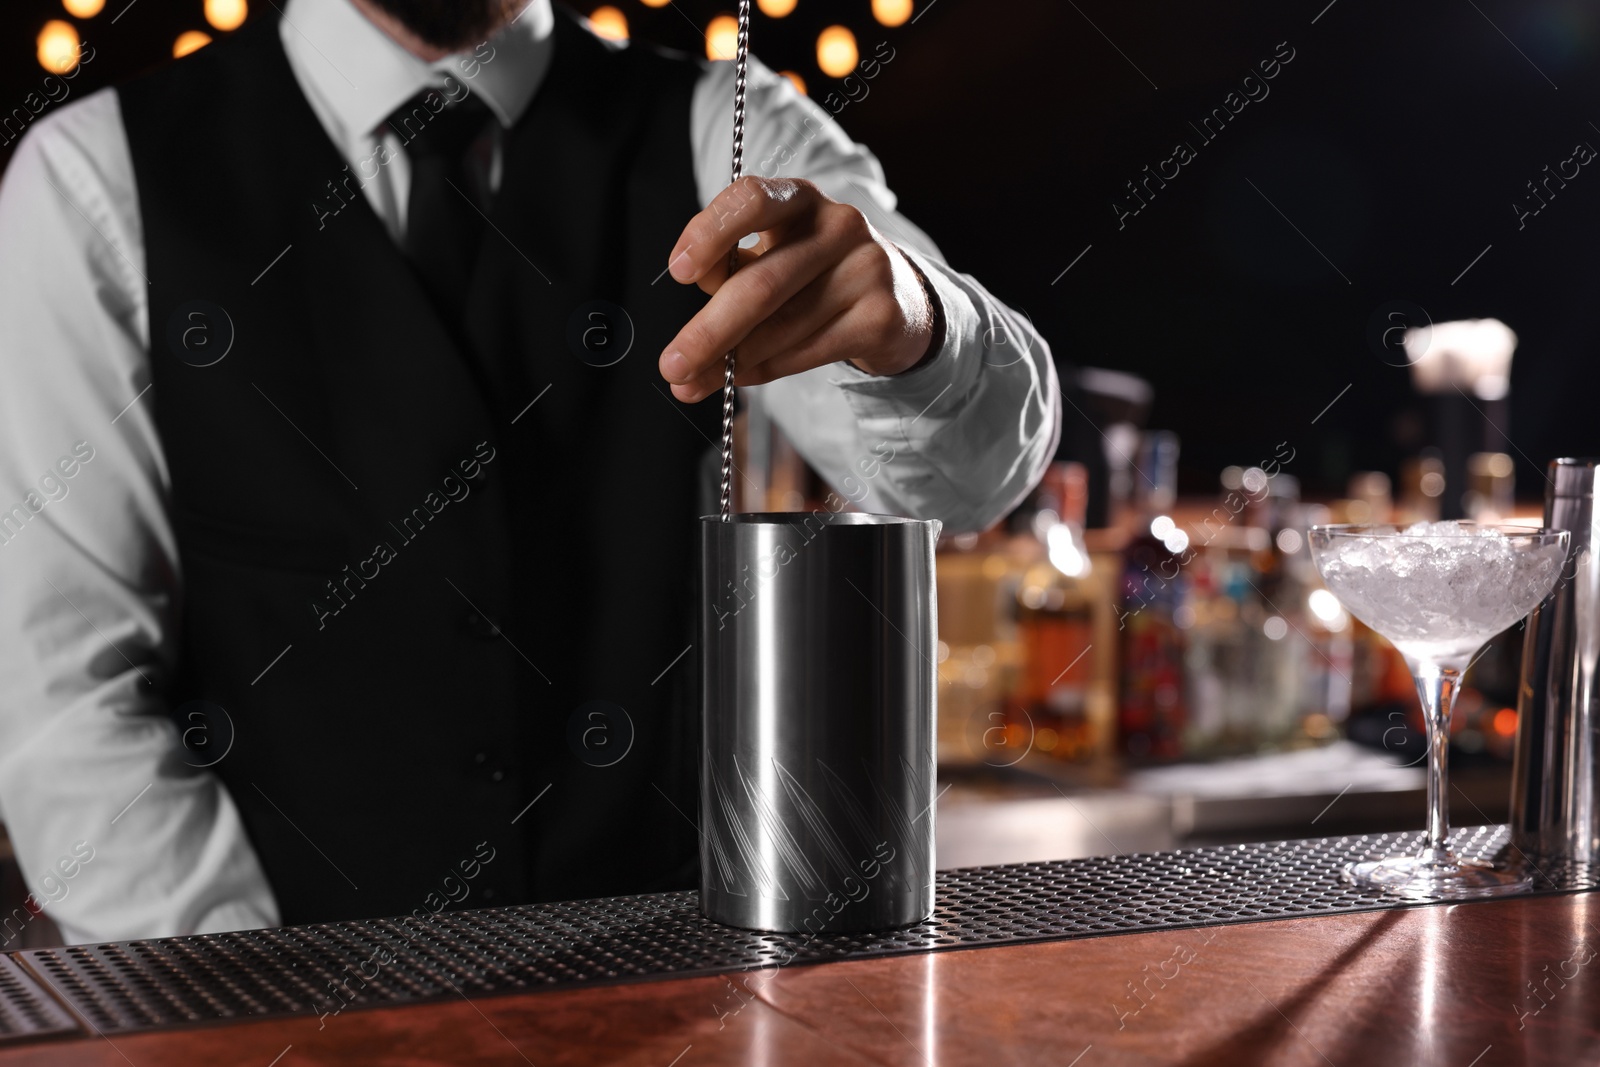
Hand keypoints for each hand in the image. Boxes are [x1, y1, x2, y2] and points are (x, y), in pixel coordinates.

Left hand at [658, 177, 937, 402]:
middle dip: (708, 331)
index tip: (679, 272)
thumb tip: (689, 344)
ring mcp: (865, 269)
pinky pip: (808, 352)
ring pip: (782, 326)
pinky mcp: (880, 315)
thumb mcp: (771, 257)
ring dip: (730, 361)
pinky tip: (739, 378)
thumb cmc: (814, 275)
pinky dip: (764, 370)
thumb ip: (730, 278)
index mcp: (799, 199)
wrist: (897, 298)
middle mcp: (838, 225)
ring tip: (692, 382)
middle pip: (762, 283)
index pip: (752, 198)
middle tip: (671, 364)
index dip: (709, 232)